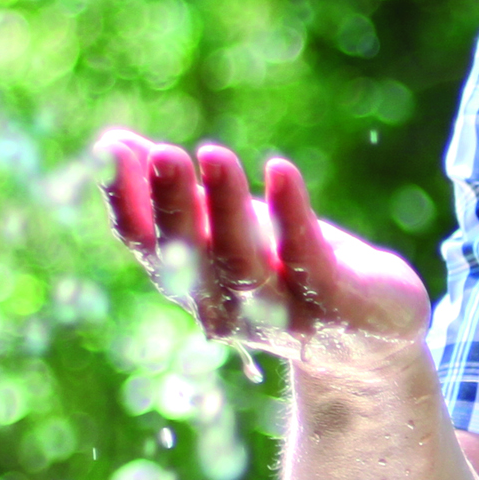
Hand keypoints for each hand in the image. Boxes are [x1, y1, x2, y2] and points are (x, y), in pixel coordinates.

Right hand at [94, 132, 430, 378]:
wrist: (368, 336)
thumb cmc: (287, 268)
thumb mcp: (227, 227)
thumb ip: (177, 191)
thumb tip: (112, 143)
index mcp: (191, 280)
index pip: (145, 242)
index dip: (125, 199)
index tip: (110, 150)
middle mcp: (226, 304)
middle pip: (190, 254)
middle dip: (173, 204)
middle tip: (163, 154)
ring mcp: (281, 311)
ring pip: (242, 263)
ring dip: (226, 207)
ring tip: (214, 154)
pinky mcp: (334, 305)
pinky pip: (308, 260)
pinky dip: (291, 215)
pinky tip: (280, 170)